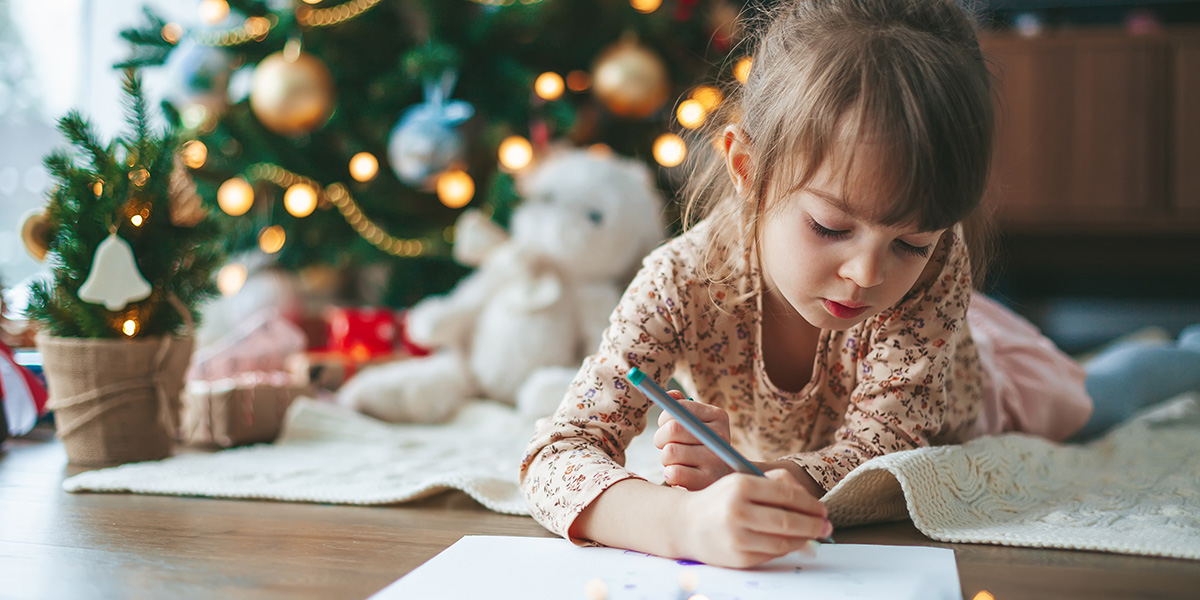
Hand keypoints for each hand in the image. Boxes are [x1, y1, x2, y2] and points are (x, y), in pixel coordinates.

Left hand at [654, 391, 732, 489]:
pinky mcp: (707, 481)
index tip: (665, 425)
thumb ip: (680, 405)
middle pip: (673, 429)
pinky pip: (673, 473)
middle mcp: (720, 436)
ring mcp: (716, 460)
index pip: (678, 408)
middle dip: (660, 438)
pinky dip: (669, 474)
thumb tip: (670, 395)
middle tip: (664, 444)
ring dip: (665, 458)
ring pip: (669, 452)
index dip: (664, 418)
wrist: (719, 477)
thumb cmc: (699, 446)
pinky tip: (677, 474)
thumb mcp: (695, 422)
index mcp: (717, 416)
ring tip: (675, 461)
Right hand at [675, 469, 831, 567]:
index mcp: (740, 486)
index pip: (786, 495)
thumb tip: (810, 504)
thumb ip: (775, 484)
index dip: (810, 504)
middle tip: (826, 525)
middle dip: (813, 525)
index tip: (823, 509)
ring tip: (813, 535)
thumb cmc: (720, 500)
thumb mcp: (742, 481)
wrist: (686, 524)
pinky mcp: (738, 557)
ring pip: (784, 542)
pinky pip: (772, 554)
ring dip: (804, 539)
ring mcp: (737, 537)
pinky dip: (787, 549)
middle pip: (788, 521)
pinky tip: (792, 543)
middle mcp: (737, 512)